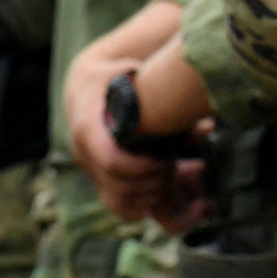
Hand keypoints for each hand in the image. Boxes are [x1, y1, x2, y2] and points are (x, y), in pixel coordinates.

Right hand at [65, 53, 173, 218]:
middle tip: (176, 167)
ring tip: (173, 177)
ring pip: (118, 201)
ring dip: (150, 196)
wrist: (83, 89)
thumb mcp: (124, 71)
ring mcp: (91, 170)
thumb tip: (192, 114)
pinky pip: (117, 206)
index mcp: (88, 128)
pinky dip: (141, 206)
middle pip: (118, 186)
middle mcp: (85, 154)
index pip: (112, 161)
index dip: (141, 168)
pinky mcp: (99, 179)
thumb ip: (151, 85)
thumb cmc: (111, 77)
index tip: (166, 160)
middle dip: (153, 182)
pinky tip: (163, 193)